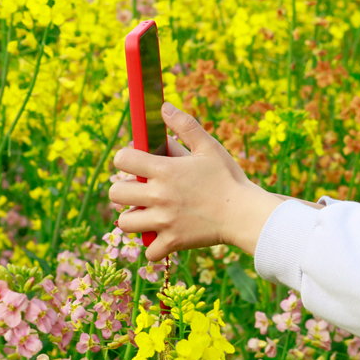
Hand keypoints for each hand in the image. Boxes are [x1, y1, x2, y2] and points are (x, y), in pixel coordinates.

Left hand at [109, 103, 284, 259]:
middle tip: (140, 191)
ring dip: (134, 218)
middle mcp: (158, 196)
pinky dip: (153, 246)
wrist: (245, 214)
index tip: (135, 163)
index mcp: (164, 170)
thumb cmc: (228, 178)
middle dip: (123, 190)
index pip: (122, 159)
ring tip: (149, 214)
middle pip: (114, 193)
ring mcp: (163, 221)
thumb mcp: (209, 147)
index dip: (125, 158)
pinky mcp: (172, 242)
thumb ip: (185, 125)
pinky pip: (148, 252)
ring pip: (124, 223)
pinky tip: (163, 236)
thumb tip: (164, 107)